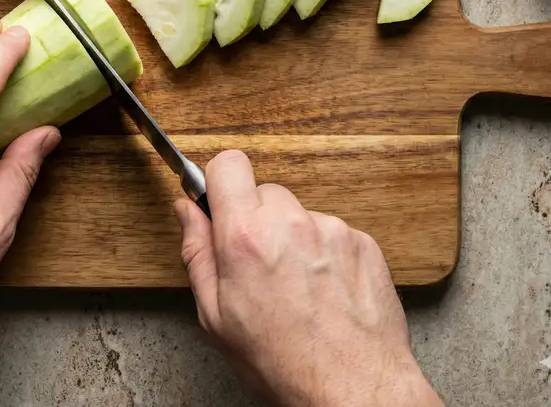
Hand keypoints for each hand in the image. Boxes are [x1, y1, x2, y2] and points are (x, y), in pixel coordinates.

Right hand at [174, 151, 442, 406]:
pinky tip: (324, 292)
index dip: (219, 181)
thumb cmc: (282, 362)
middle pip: (264, 191)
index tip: (220, 203)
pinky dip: (325, 254)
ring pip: (299, 214)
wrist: (352, 388)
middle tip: (258, 263)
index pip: (228, 164)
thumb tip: (187, 211)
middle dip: (256, 219)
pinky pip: (332, 232)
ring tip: (296, 287)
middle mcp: (290, 224)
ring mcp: (332, 230)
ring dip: (293, 238)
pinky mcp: (362, 242)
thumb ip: (197, 252)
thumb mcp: (216, 316)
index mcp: (246, 238)